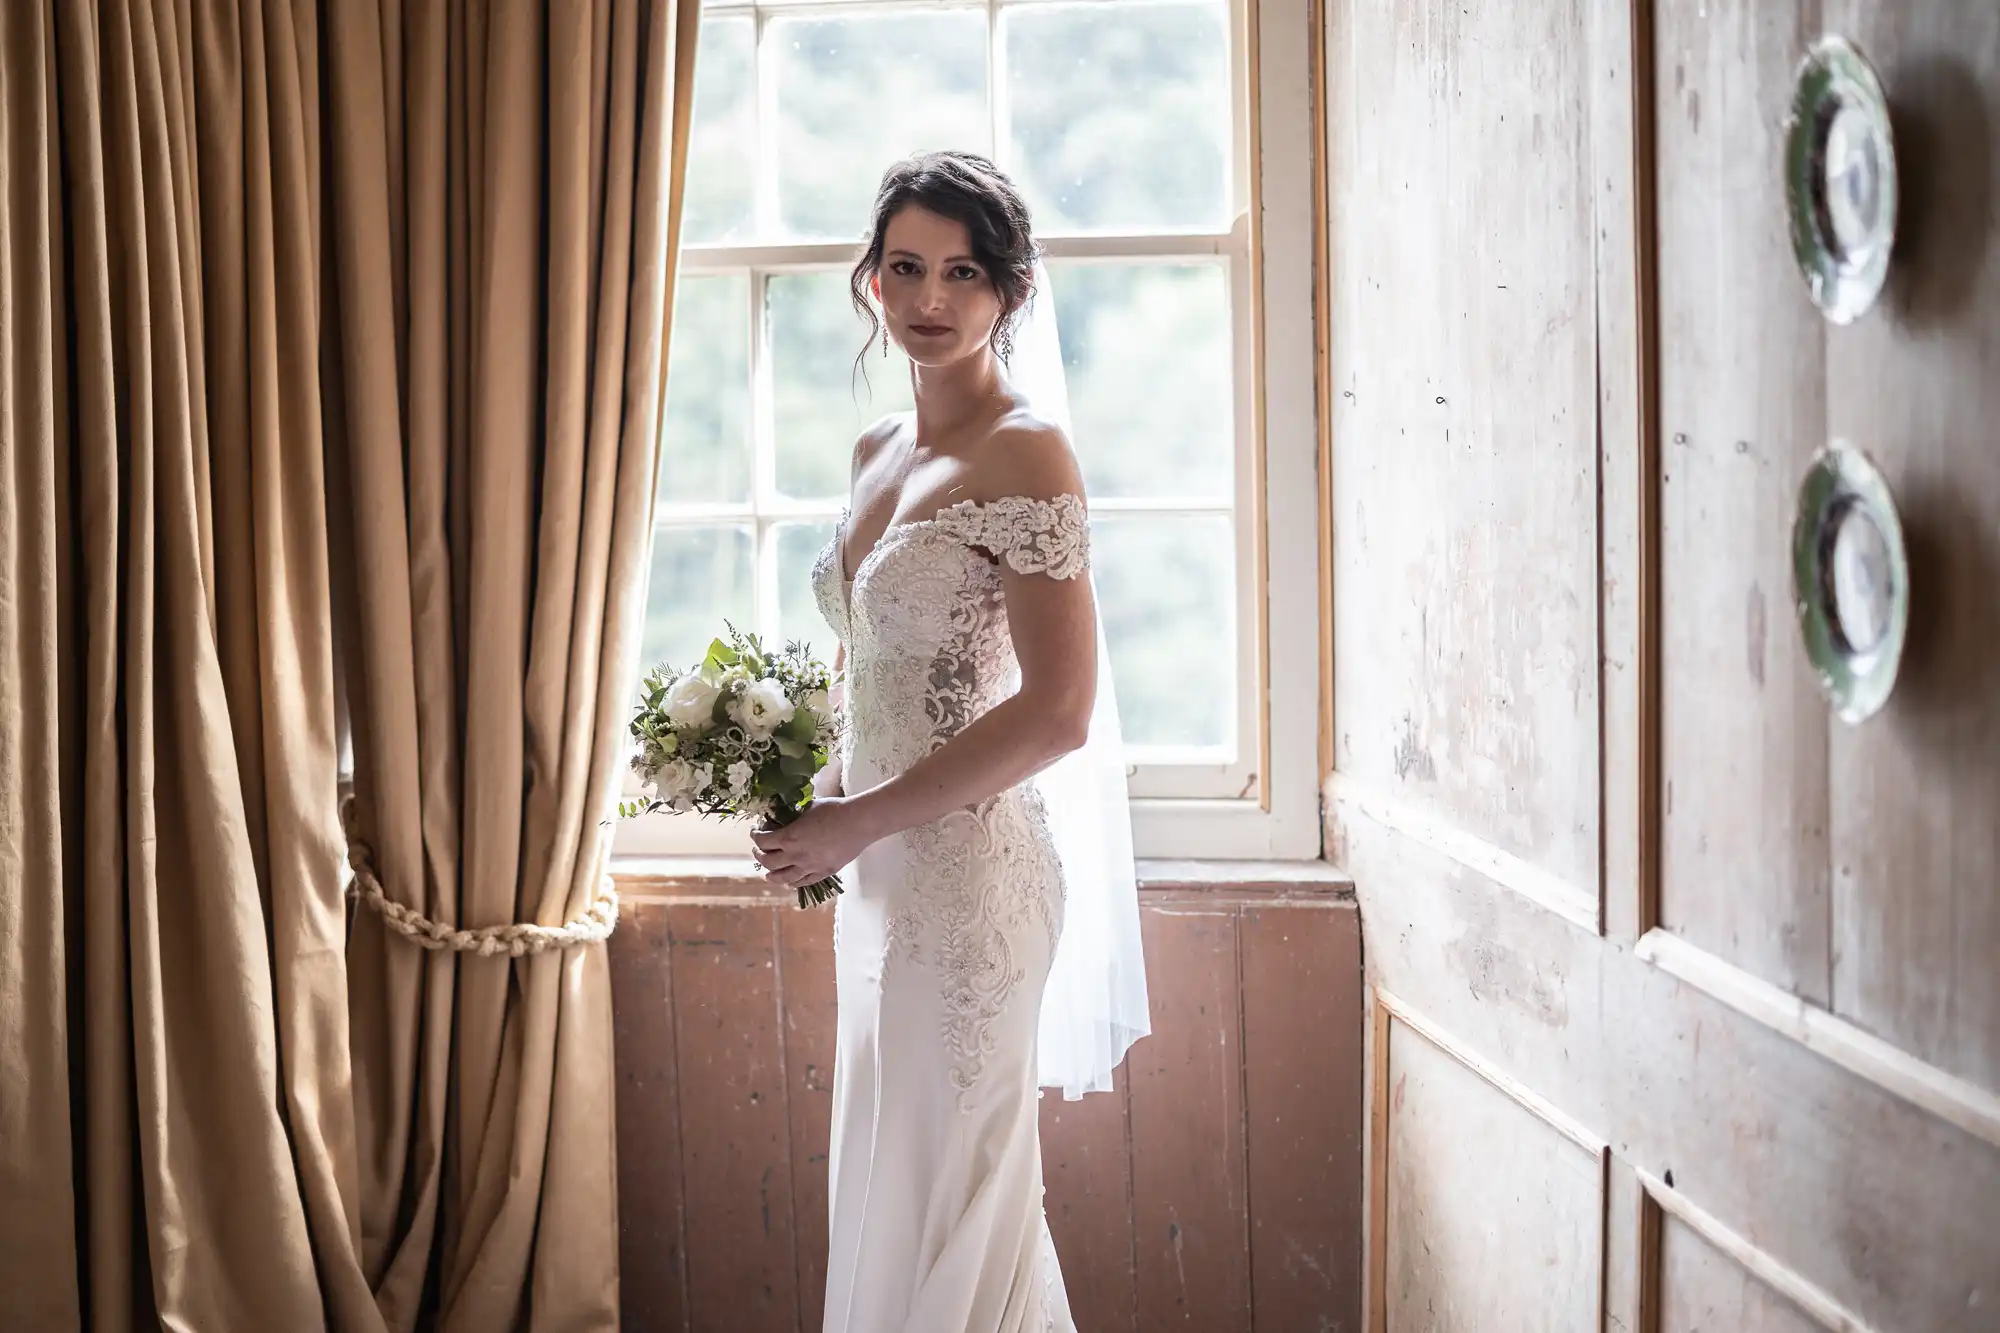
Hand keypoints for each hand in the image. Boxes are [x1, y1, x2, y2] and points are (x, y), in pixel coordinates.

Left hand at [751, 796, 875, 888]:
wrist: (859, 822)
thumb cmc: (834, 810)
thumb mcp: (808, 807)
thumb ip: (794, 815)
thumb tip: (786, 816)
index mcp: (789, 837)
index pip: (763, 841)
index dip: (755, 836)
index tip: (755, 832)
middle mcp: (796, 856)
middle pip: (768, 862)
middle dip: (759, 856)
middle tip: (758, 851)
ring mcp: (810, 867)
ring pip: (784, 878)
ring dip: (772, 876)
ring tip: (768, 875)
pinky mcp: (824, 872)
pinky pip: (804, 882)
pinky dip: (793, 883)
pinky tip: (790, 883)